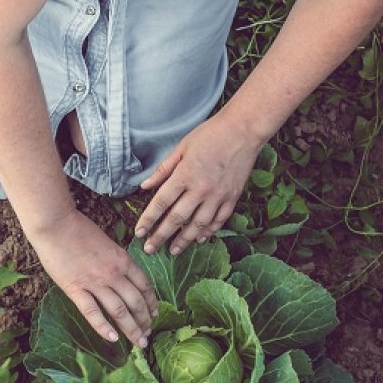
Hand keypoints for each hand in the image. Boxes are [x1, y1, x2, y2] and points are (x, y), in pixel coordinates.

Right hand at [29, 210, 157, 346]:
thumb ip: (116, 260)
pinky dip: (103, 327)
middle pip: (136, 302)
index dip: (151, 302)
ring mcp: (95, 282)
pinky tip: (112, 339)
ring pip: (119, 311)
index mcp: (122, 260)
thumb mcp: (107, 242)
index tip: (154, 314)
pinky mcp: (75, 288)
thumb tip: (123, 275)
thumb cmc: (79, 229)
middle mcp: (113, 273)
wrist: (56, 224)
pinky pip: (92, 312)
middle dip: (144, 321)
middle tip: (148, 335)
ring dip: (131, 329)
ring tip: (138, 343)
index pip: (144, 285)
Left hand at [135, 112, 263, 255]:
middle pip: (177, 219)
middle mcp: (200, 189)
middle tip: (150, 249)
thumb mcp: (181, 147)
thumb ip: (163, 170)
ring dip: (184, 240)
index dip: (148, 220)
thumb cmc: (210, 135)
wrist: (243, 131)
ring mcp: (218, 195)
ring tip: (173, 251)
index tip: (139, 233)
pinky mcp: (232, 197)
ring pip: (198, 225)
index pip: (161, 203)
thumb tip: (144, 186)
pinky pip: (218, 220)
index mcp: (184, 175)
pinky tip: (199, 239)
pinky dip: (208, 232)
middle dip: (161, 236)